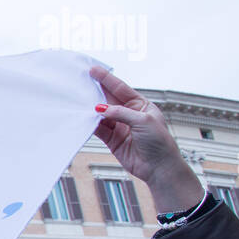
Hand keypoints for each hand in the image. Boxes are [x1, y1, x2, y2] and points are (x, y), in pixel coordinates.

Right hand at [89, 65, 203, 213]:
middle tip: (82, 81)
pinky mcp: (112, 139)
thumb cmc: (159, 142)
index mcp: (141, 105)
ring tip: (79, 99)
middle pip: (109, 99)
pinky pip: (99, 129)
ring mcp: (120, 126)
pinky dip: (91, 123)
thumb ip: (121, 113)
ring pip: (102, 114)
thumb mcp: (143, 121)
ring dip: (91, 108)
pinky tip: (84, 118)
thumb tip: (101, 108)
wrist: (159, 167)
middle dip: (96, 91)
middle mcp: (129, 114)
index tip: (94, 71)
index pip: (121, 89)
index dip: (107, 79)